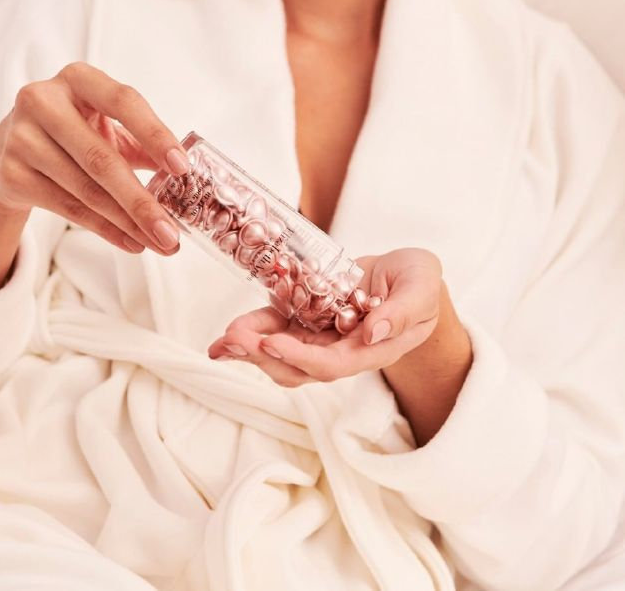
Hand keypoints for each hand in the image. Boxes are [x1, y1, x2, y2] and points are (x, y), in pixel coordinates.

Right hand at [0, 61, 188, 254]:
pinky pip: (69, 208)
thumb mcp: (105, 127)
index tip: (182, 168)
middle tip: (173, 233)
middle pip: (102, 159)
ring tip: (160, 243)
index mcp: (78, 79)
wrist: (8, 153)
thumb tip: (187, 177)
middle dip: (143, 203)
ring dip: (129, 223)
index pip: (124, 101)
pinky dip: (106, 230)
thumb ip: (144, 144)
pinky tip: (132, 242)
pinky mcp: (11, 173)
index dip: (155, 135)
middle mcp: (44, 100)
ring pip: (87, 190)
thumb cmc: (72, 134)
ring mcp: (21, 137)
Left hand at [208, 248, 472, 443]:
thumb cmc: (419, 282)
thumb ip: (403, 311)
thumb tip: (374, 333)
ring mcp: (323, 338)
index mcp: (371, 349)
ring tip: (222, 340)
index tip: (271, 342)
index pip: (332, 364)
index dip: (300, 357)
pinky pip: (279, 328)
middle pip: (298, 366)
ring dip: (251, 347)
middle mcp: (342, 351)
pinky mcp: (309, 320)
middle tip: (231, 340)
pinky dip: (255, 328)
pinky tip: (232, 329)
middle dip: (262, 355)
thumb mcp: (421, 288)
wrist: (407, 278)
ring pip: (282, 353)